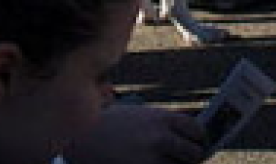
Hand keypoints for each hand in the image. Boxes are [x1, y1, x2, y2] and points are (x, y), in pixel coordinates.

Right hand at [66, 103, 207, 163]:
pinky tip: (153, 163)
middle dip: (192, 158)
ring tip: (168, 161)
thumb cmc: (110, 125)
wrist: (76, 139)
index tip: (199, 144)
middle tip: (189, 159)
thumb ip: (165, 125)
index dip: (200, 139)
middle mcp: (158, 138)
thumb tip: (192, 138)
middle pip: (193, 154)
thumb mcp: (140, 115)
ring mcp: (148, 159)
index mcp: (161, 119)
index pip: (197, 130)